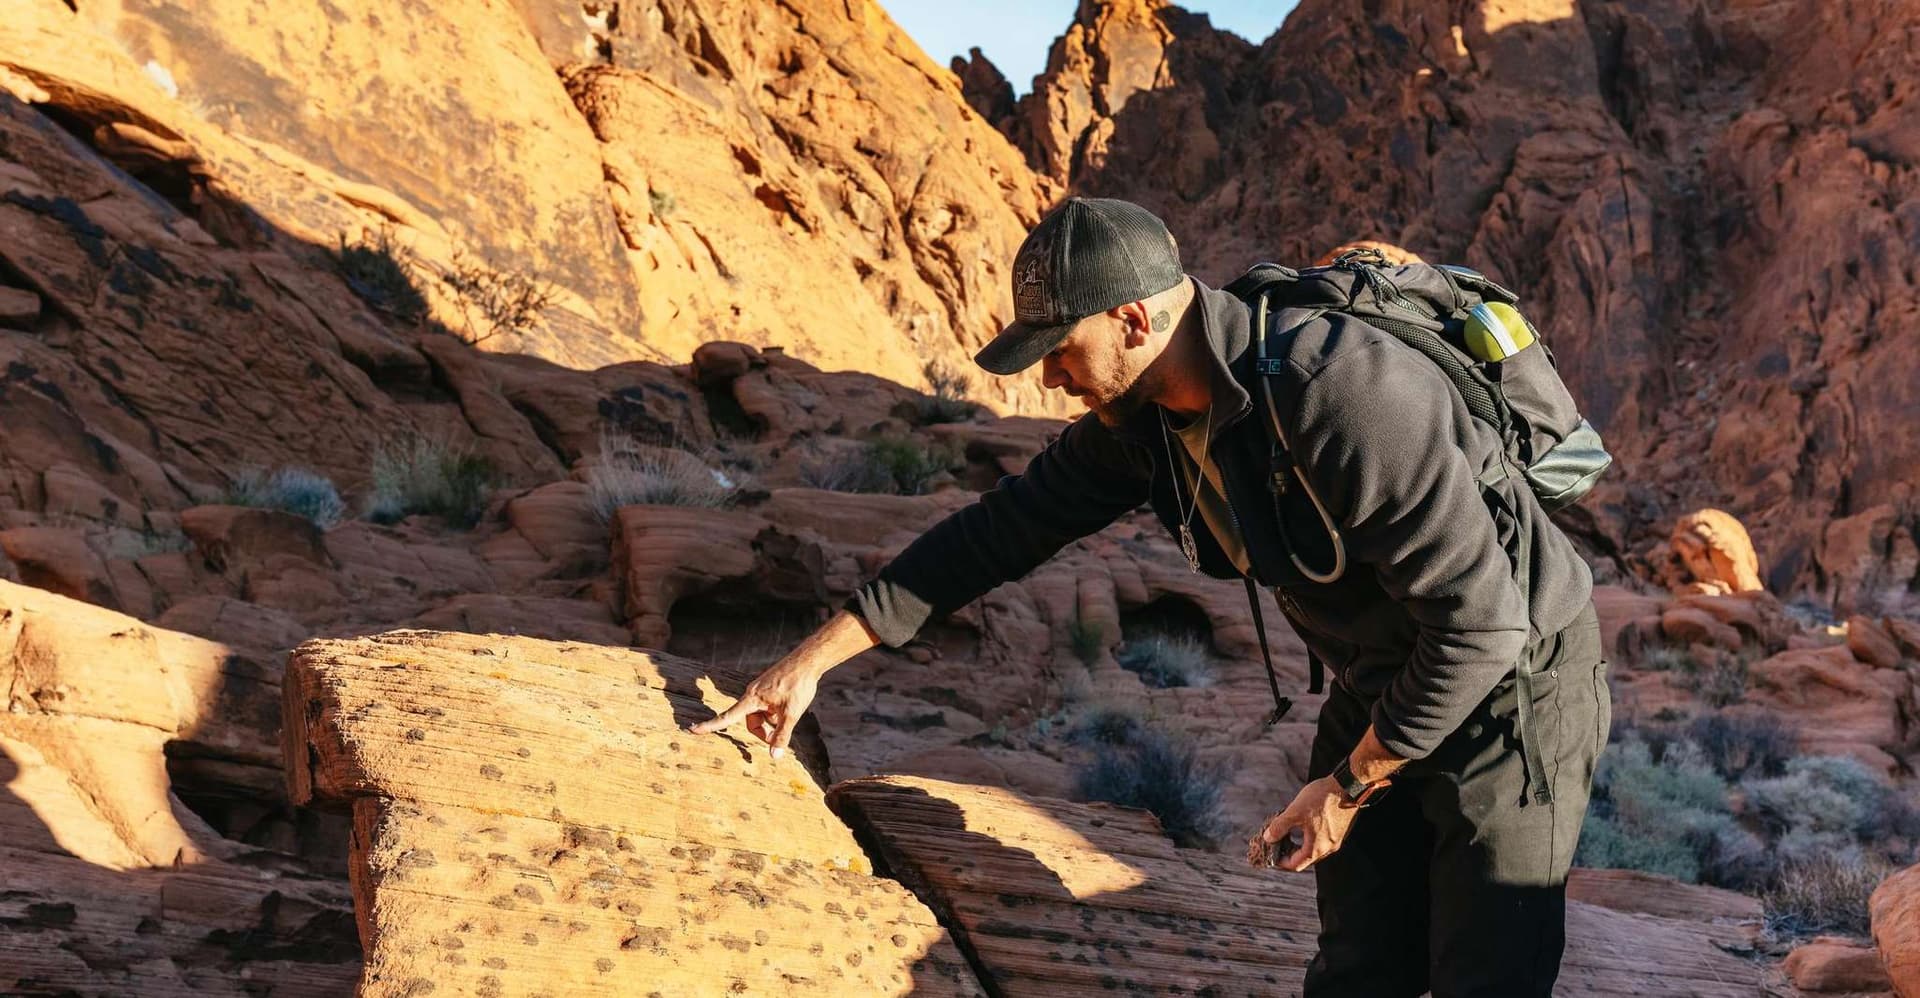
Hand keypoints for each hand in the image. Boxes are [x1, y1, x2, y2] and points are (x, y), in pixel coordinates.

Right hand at [687, 654, 821, 759]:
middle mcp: (752, 693)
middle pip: (751, 722)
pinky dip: (775, 711)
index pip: (727, 717)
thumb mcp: (792, 713)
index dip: (710, 725)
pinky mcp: (768, 688)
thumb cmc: (798, 685)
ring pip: (761, 715)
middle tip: (783, 731)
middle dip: (765, 730)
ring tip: (789, 711)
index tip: (692, 729)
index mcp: (752, 699)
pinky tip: (790, 704)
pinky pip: (766, 706)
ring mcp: (760, 690)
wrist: (807, 661)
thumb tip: (774, 757)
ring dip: (772, 720)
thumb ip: (782, 735)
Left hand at [1251, 776, 1361, 871]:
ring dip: (1299, 844)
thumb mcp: (1295, 811)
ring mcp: (1336, 840)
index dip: (1280, 861)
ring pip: (1313, 849)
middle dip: (1289, 852)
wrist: (1348, 785)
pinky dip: (1309, 837)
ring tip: (1287, 831)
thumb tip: (1268, 838)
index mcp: (1317, 848)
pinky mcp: (1340, 831)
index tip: (1271, 853)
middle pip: (1305, 859)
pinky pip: (1321, 840)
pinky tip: (1302, 824)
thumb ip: (1280, 826)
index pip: (1296, 865)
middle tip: (1277, 841)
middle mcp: (1329, 848)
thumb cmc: (1323, 798)